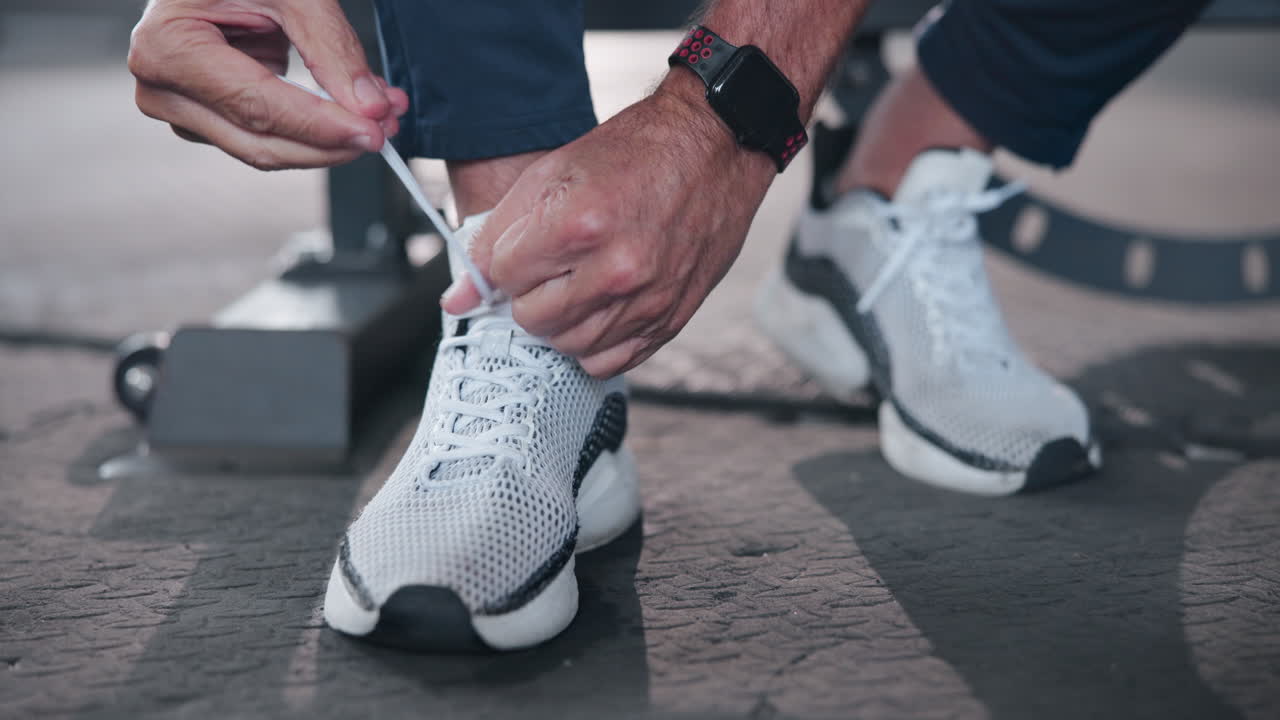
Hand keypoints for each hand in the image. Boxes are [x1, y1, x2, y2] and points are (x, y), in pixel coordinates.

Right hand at [128, 0, 408, 169]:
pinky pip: (263, 137)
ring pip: (265, 150)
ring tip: (379, 114)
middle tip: (386, 129)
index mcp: (169, 47)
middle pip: (261, 143)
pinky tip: (346, 110)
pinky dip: (311, 130)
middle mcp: (163, 88)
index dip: (321, 128)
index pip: (258, 108)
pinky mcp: (203, 117)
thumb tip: (370, 107)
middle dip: (332, 143)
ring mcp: (180, 108)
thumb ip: (332, 48)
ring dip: (328, 140)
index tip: (373, 133)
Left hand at [443, 75, 775, 377]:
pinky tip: (597, 311)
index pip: (503, 277)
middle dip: (528, 294)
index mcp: (578, 224)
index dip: (505, 263)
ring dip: (560, 321)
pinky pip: (611, 360)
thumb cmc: (635, 152)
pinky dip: (594, 343)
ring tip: (573, 285)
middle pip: (532, 319)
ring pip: (568, 345)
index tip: (523, 249)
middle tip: (548, 267)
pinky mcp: (671, 318)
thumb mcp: (553, 171)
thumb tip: (457, 299)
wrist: (714, 146)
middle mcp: (615, 269)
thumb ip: (497, 234)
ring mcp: (647, 299)